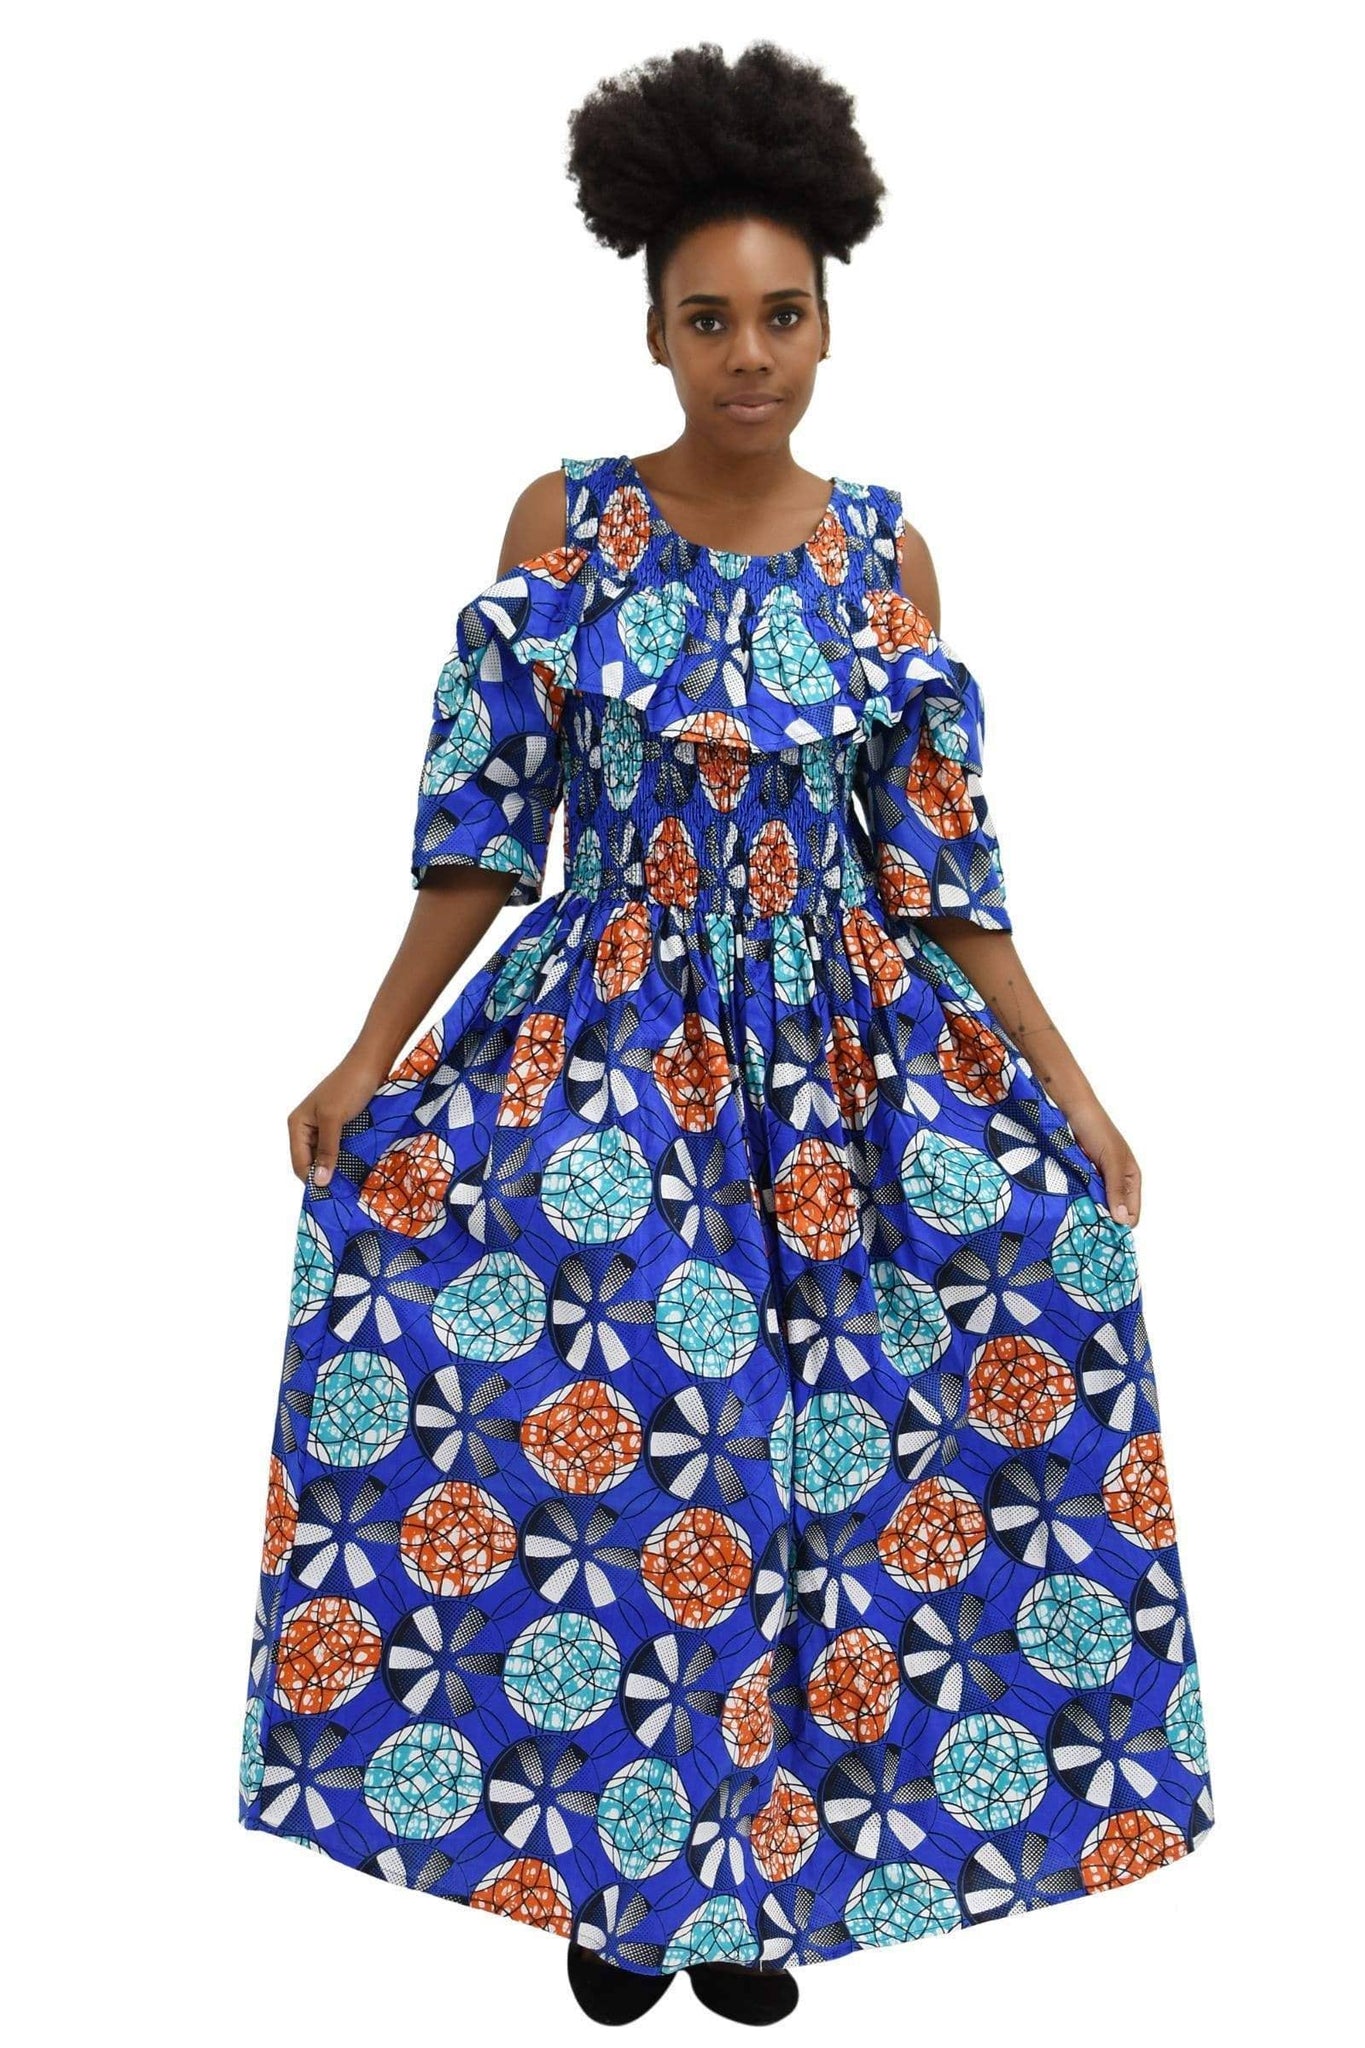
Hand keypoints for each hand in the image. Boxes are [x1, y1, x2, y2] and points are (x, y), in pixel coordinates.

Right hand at [288, 1046, 392, 1186]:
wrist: (370, 1065)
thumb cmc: (349, 1088)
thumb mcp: (334, 1120)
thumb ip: (327, 1150)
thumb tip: (319, 1181)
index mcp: (297, 1125)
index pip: (299, 1163)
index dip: (312, 1180)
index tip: (330, 1196)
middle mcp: (307, 1128)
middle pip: (312, 1162)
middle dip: (325, 1175)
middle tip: (344, 1192)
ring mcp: (324, 1127)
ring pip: (326, 1157)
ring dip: (337, 1168)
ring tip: (351, 1182)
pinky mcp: (340, 1127)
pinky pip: (339, 1149)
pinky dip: (346, 1158)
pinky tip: (357, 1167)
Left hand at [1065, 1100, 1141, 1225]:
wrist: (1073, 1109)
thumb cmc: (1097, 1129)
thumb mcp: (1111, 1160)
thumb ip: (1117, 1188)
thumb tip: (1122, 1220)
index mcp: (1131, 1179)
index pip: (1131, 1215)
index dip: (1119, 1225)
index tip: (1101, 1231)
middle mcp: (1117, 1182)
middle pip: (1113, 1213)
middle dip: (1101, 1218)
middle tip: (1084, 1224)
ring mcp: (1099, 1179)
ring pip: (1096, 1205)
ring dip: (1087, 1208)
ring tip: (1075, 1213)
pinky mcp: (1083, 1175)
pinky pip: (1082, 1194)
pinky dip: (1077, 1198)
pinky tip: (1068, 1201)